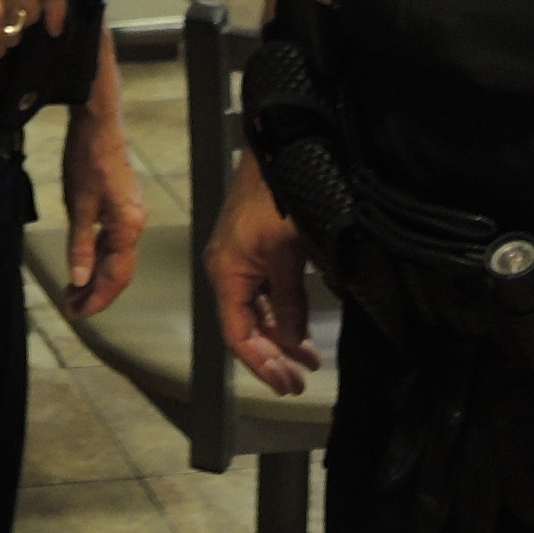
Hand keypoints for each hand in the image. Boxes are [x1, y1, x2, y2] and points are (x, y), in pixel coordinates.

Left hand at [60, 103, 146, 315]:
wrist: (97, 121)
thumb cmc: (89, 156)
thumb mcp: (78, 205)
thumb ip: (79, 245)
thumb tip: (79, 279)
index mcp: (128, 225)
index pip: (117, 276)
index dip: (97, 299)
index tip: (77, 312)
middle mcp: (135, 222)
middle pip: (119, 270)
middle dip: (95, 292)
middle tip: (71, 306)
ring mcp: (130, 213)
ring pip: (116, 256)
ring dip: (95, 275)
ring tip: (73, 289)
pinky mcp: (122, 205)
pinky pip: (113, 240)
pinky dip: (97, 255)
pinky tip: (83, 262)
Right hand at [204, 149, 317, 392]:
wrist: (277, 148)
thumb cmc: (278, 196)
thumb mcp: (287, 252)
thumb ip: (288, 300)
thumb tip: (293, 342)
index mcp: (225, 271)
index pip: (237, 334)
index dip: (261, 363)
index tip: (286, 383)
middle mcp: (226, 269)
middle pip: (246, 327)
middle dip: (273, 355)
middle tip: (300, 380)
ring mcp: (240, 259)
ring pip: (257, 312)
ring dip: (281, 336)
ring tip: (308, 360)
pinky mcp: (254, 249)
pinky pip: (264, 292)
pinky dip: (283, 312)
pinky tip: (301, 326)